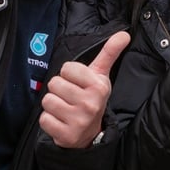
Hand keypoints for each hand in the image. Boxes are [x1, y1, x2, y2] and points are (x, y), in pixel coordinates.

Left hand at [39, 31, 129, 148]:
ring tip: (65, 109)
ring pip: (47, 101)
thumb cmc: (92, 97)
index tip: (78, 84)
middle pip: (54, 83)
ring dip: (53, 105)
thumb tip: (124, 34)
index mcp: (98, 86)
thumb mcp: (100, 75)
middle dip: (60, 90)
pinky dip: (49, 120)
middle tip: (71, 98)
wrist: (90, 133)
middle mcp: (90, 103)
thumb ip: (109, 52)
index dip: (69, 75)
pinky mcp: (66, 135)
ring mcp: (79, 121)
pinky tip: (61, 122)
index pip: (66, 68)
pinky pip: (44, 119)